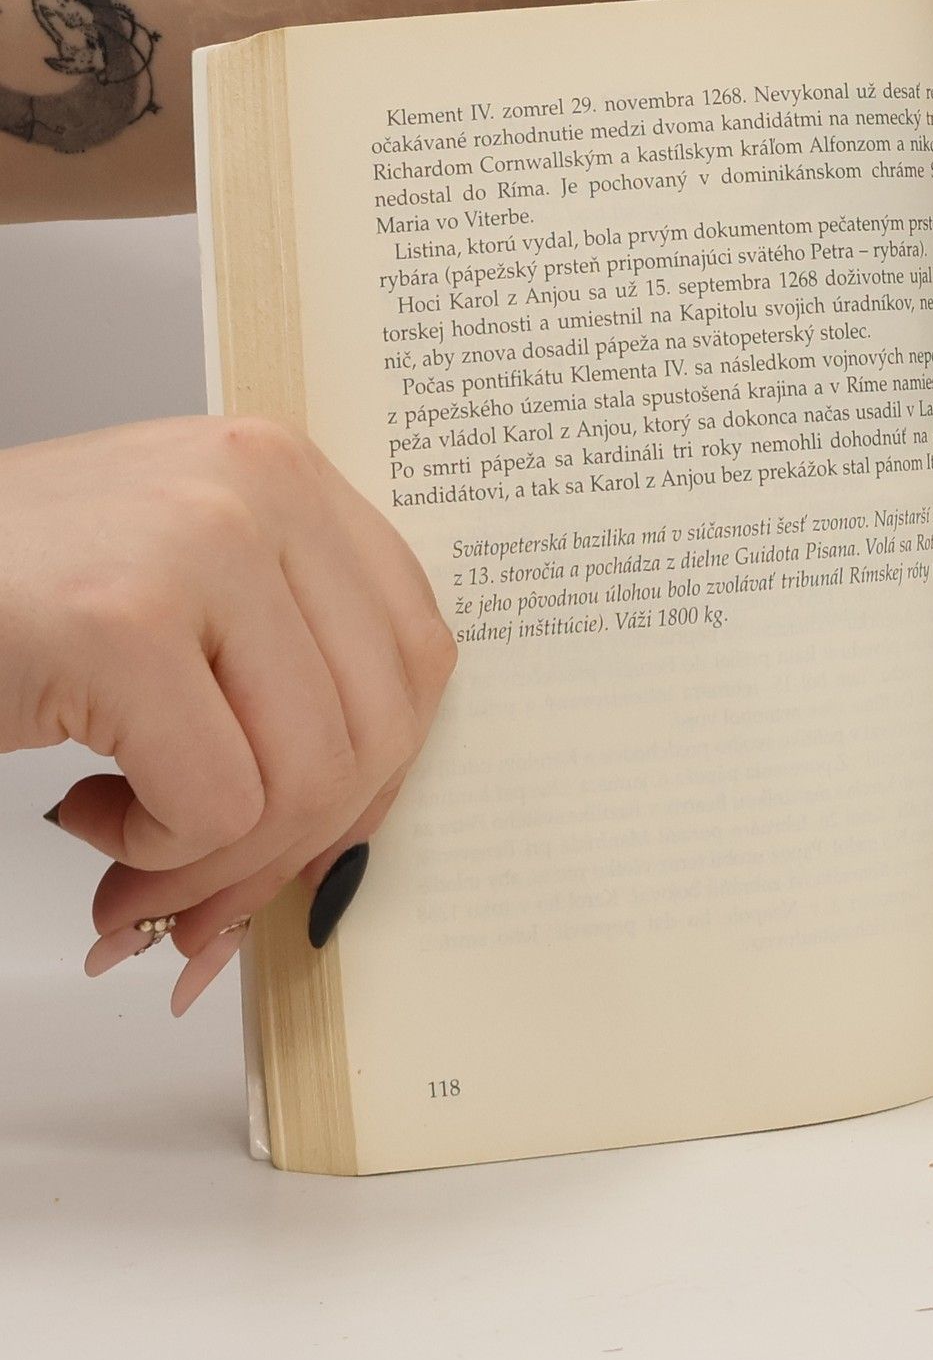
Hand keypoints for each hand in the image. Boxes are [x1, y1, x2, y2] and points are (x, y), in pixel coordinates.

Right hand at [5, 415, 457, 1012]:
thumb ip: (282, 682)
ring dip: (218, 862)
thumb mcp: (179, 603)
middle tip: (206, 885)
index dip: (378, 772)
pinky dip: (157, 850)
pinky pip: (219, 804)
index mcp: (285, 473)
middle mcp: (260, 486)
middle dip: (295, 844)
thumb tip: (355, 841)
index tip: (312, 833)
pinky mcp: (122, 622)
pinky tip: (88, 813)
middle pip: (377, 726)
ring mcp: (198, 544)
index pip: (417, 654)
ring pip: (308, 778)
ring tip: (132, 851)